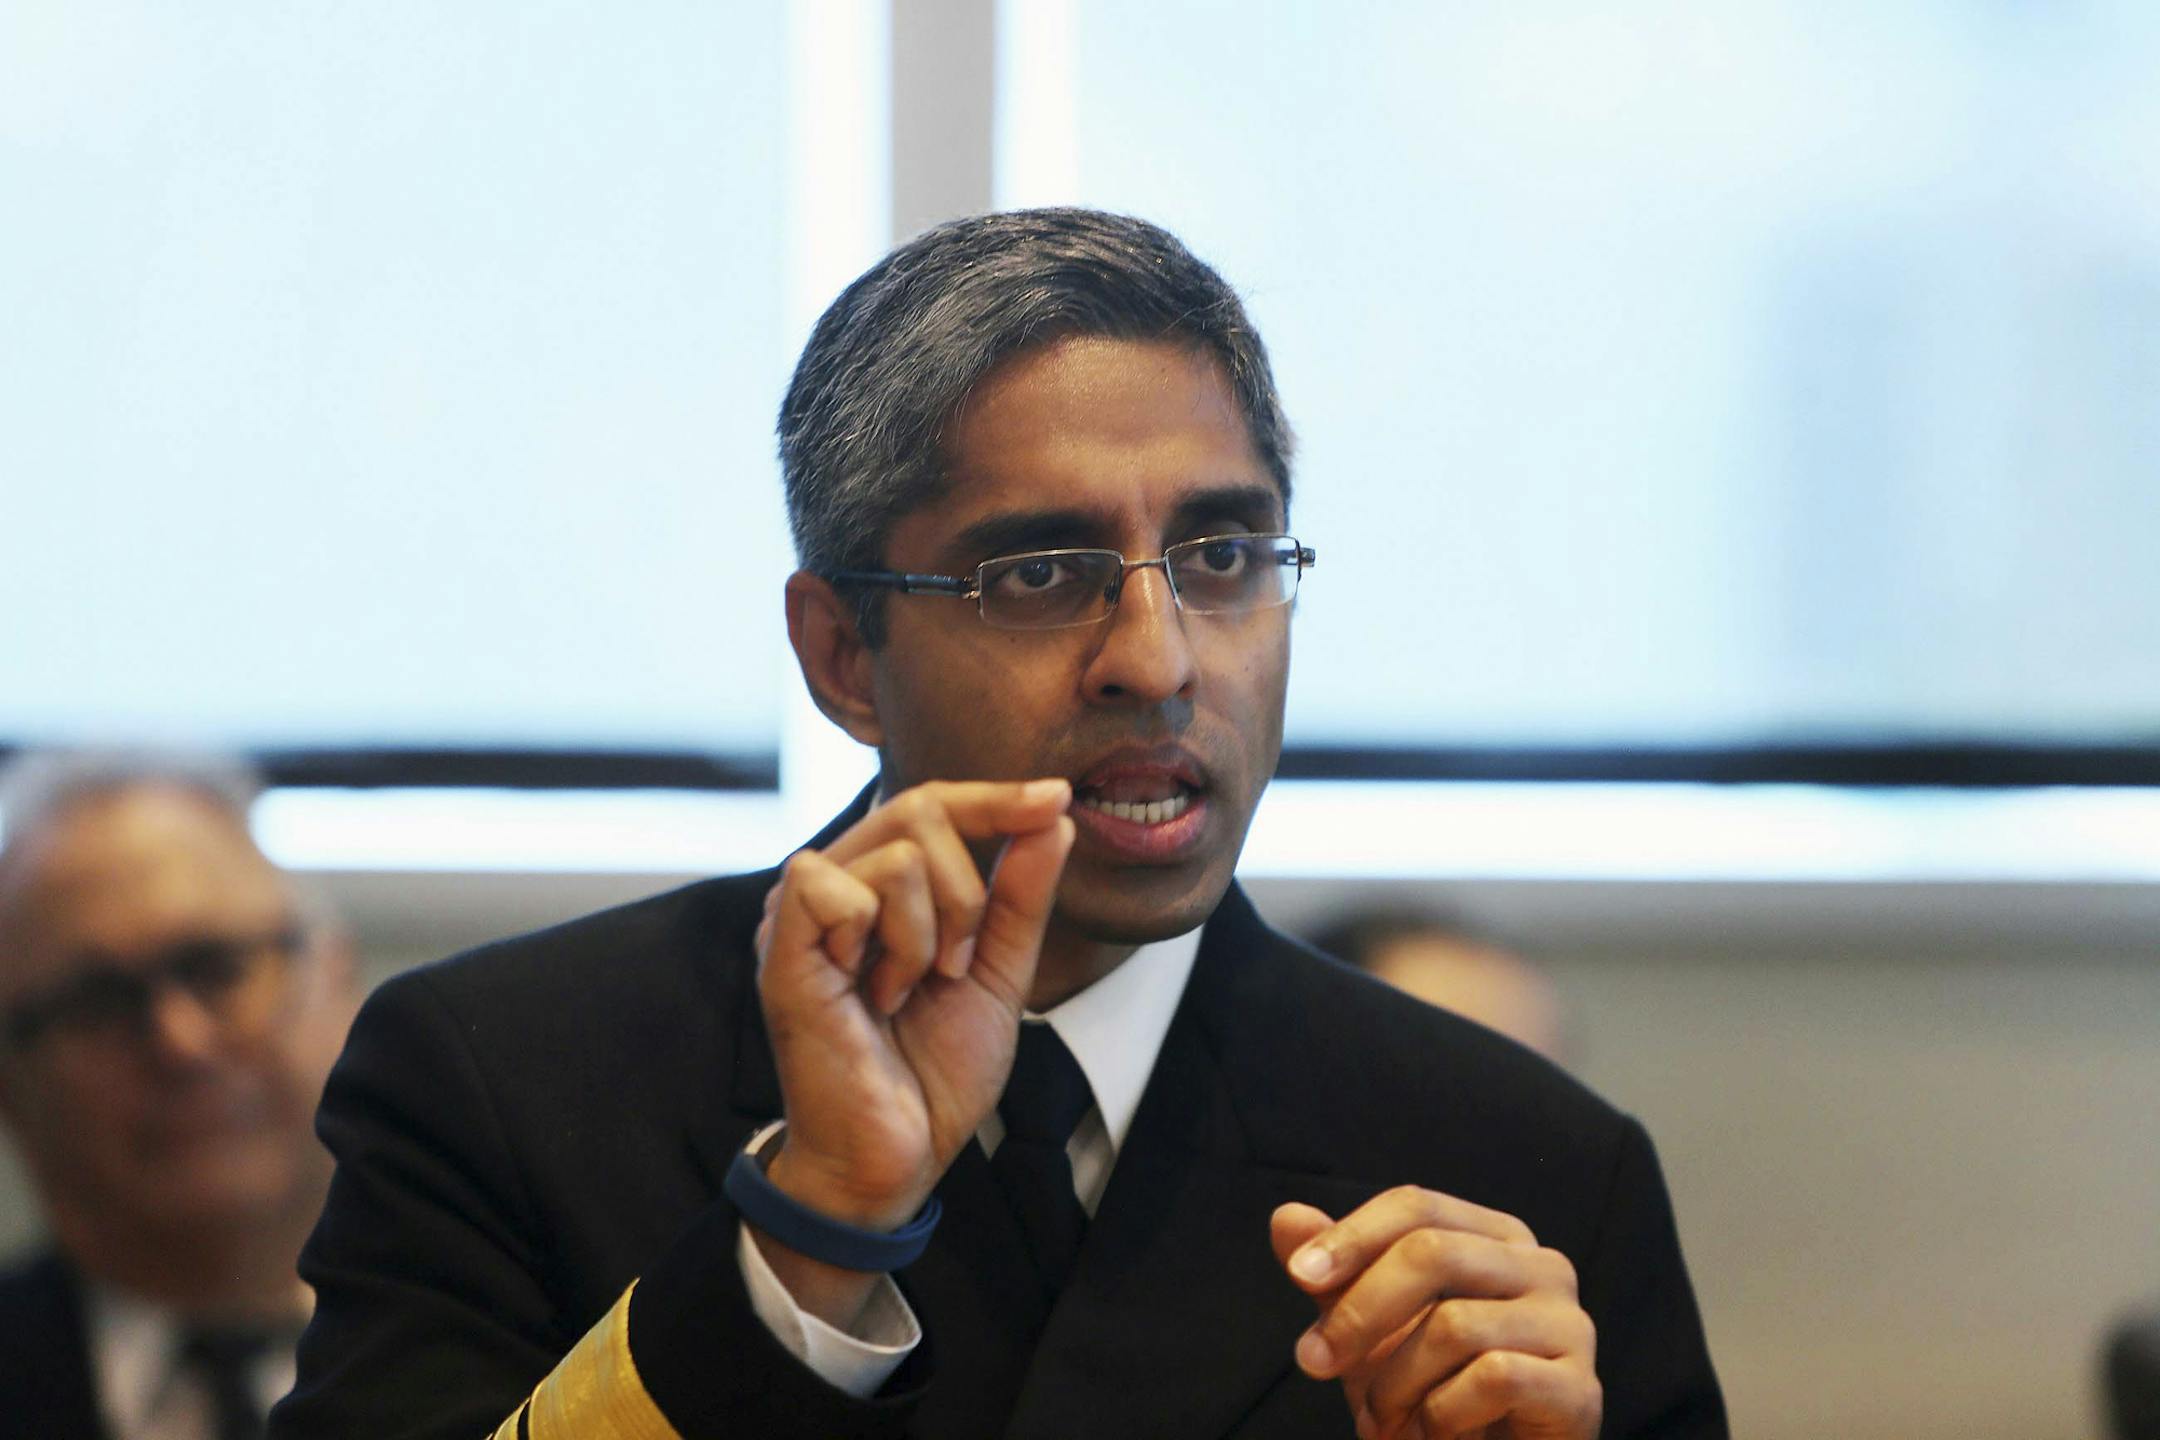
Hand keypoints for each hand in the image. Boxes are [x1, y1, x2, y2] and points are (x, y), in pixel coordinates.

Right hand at [751, 780, 1073, 1289]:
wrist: (898, 1155)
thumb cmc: (933, 1071)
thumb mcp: (1000, 971)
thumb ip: (1021, 895)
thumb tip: (1054, 816)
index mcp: (877, 883)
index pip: (934, 804)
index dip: (996, 796)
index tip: (1059, 797)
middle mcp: (835, 882)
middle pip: (919, 808)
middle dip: (969, 891)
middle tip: (957, 965)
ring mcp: (803, 913)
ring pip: (898, 855)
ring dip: (930, 935)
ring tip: (909, 991)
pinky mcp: (783, 947)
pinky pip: (838, 886)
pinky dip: (882, 942)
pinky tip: (874, 993)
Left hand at [1271, 1188, 1599, 1439]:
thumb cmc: (1434, 1392)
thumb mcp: (1371, 1330)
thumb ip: (1336, 1276)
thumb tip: (1286, 1217)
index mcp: (1495, 1238)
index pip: (1417, 1206)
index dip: (1353, 1235)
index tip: (1298, 1275)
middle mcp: (1543, 1267)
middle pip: (1432, 1252)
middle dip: (1359, 1310)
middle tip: (1313, 1361)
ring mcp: (1569, 1326)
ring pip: (1455, 1324)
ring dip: (1394, 1383)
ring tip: (1380, 1421)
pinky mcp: (1579, 1389)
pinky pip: (1494, 1378)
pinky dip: (1443, 1414)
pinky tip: (1435, 1434)